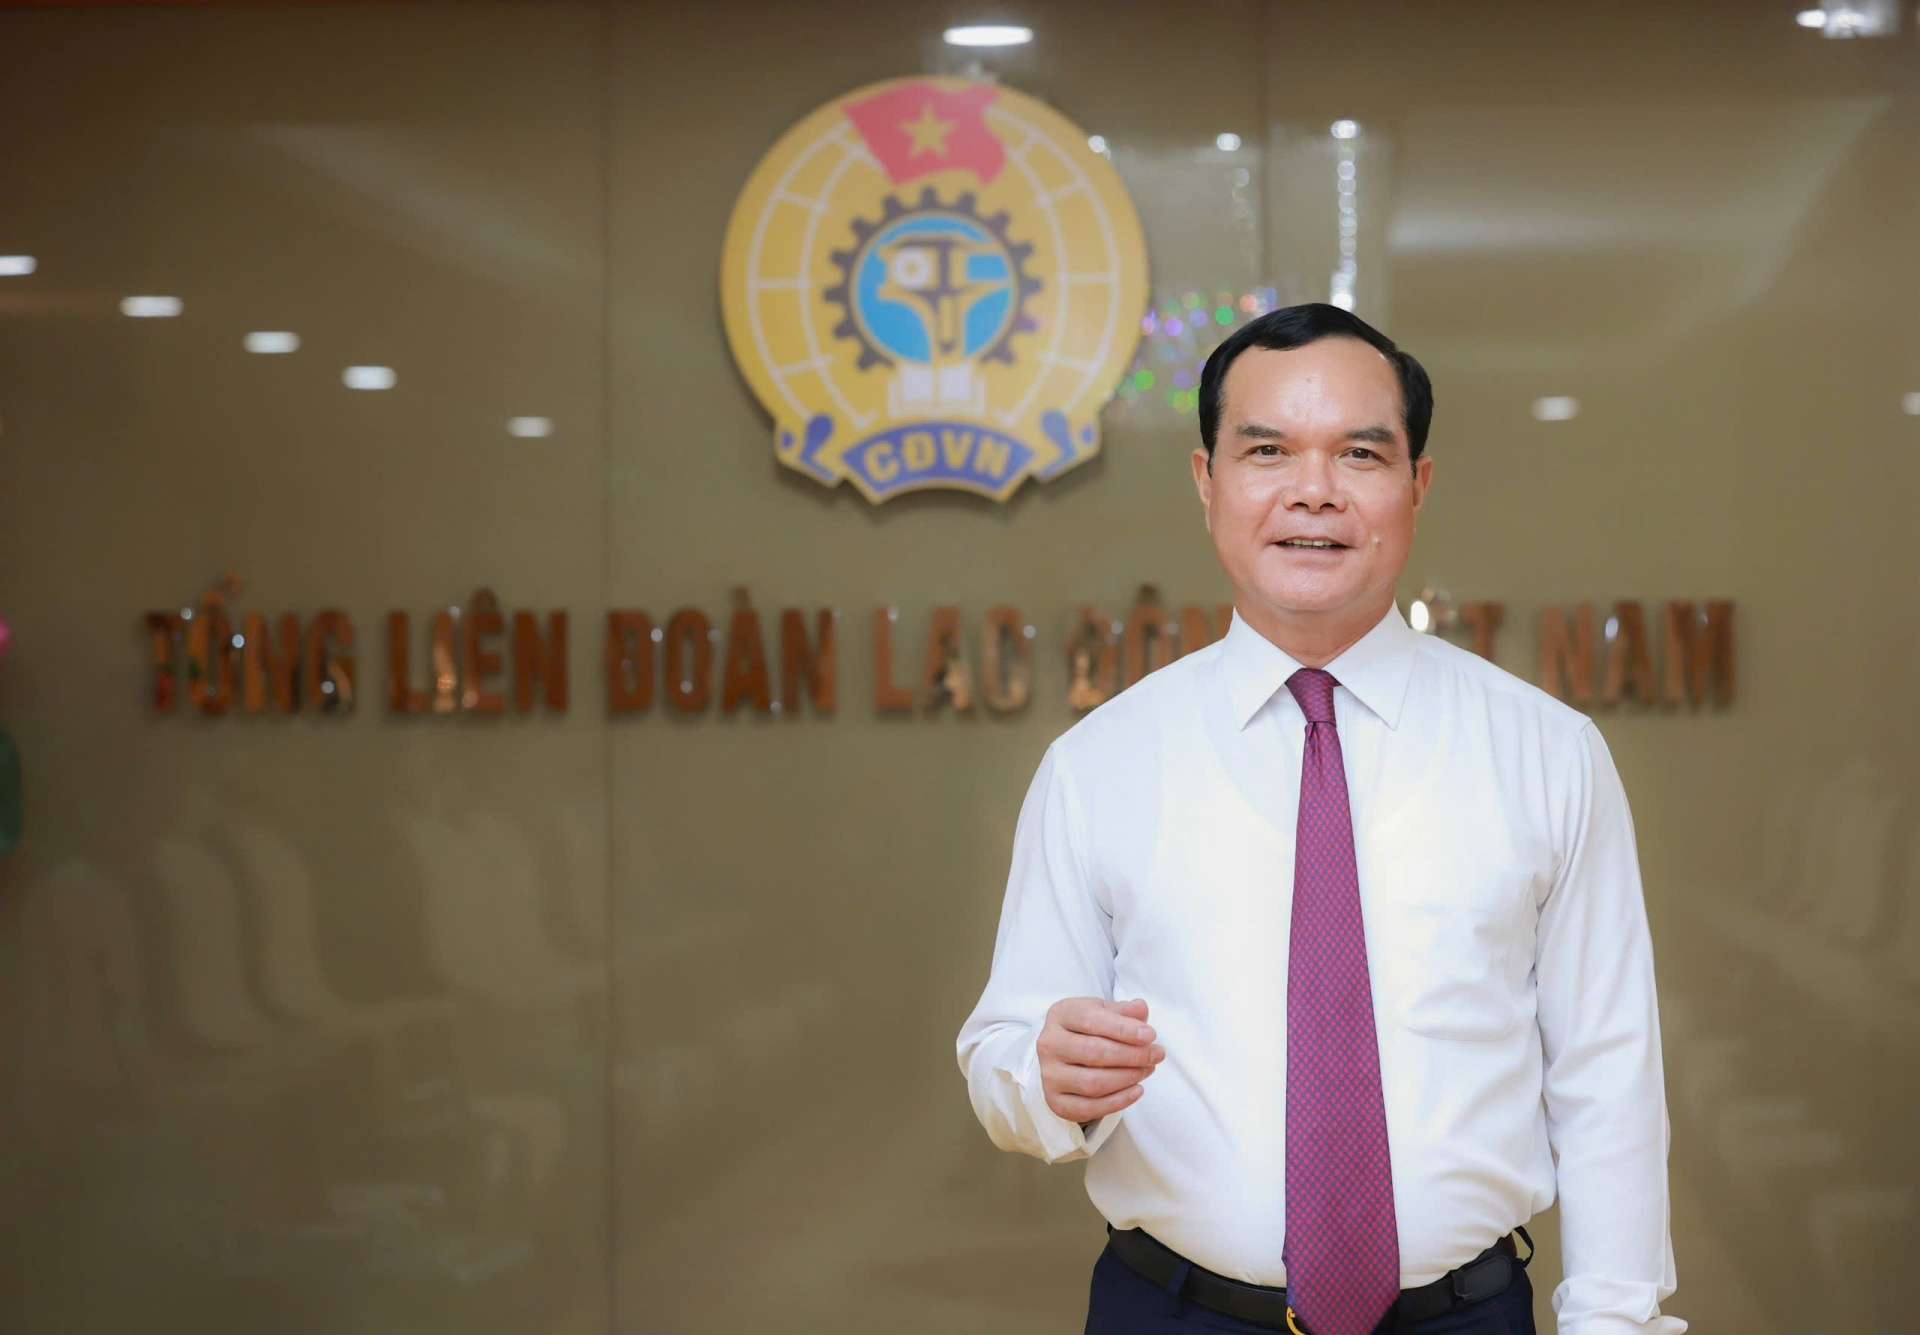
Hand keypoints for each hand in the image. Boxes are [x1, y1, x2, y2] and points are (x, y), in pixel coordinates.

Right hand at [1039, 996, 1165, 1123]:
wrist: (1065, 1054)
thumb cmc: (1088, 1029)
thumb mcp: (1104, 1012)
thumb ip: (1123, 1011)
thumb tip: (1141, 1008)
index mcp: (1061, 1015)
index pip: (1091, 1020)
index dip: (1123, 1029)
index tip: (1150, 1035)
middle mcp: (1049, 1044)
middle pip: (1093, 1052)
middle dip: (1132, 1055)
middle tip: (1157, 1054)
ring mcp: (1050, 1075)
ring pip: (1092, 1083)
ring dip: (1127, 1078)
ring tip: (1148, 1069)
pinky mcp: (1056, 1101)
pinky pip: (1089, 1108)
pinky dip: (1118, 1102)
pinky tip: (1137, 1090)